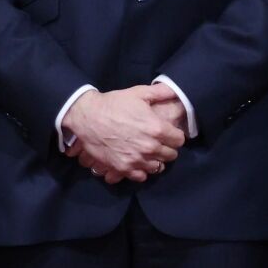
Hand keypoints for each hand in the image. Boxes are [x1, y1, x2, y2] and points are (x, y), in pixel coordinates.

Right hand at [64, 85, 184, 182]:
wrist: (87, 117)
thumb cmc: (114, 104)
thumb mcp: (140, 93)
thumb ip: (161, 92)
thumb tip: (175, 91)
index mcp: (157, 129)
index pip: (179, 140)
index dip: (176, 136)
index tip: (170, 134)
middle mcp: (149, 147)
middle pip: (171, 155)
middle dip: (168, 148)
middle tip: (160, 143)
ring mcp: (136, 160)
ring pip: (158, 167)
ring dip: (156, 160)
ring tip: (150, 153)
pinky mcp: (122, 168)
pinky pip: (141, 176)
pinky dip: (142, 171)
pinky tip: (139, 162)